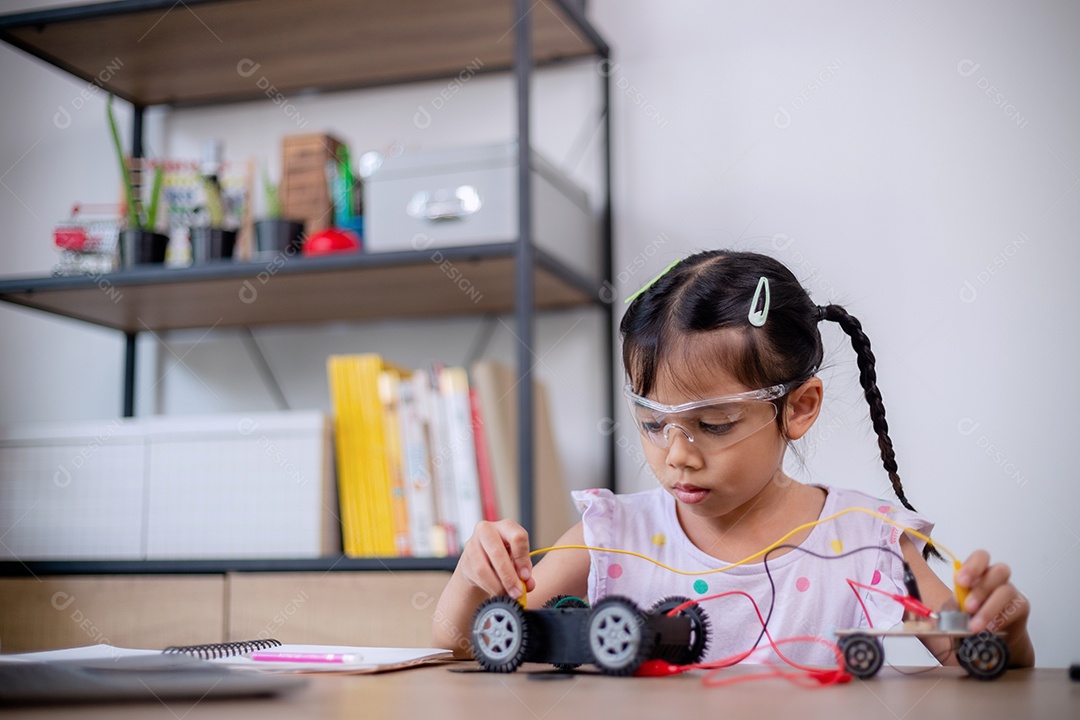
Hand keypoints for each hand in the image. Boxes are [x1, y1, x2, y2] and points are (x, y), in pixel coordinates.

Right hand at [457, 520, 535, 599]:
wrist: (481, 561)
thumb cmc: (504, 557)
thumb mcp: (517, 560)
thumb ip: (524, 571)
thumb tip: (528, 584)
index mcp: (506, 526)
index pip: (517, 537)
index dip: (523, 558)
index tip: (526, 576)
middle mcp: (486, 530)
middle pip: (497, 552)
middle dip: (508, 576)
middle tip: (518, 592)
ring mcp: (472, 544)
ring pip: (483, 568)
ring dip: (497, 586)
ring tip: (508, 595)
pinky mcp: (465, 560)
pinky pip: (476, 577)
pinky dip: (489, 587)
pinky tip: (497, 592)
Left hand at [954, 550, 1033, 666]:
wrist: (990, 635)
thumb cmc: (970, 616)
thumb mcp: (956, 609)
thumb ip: (954, 605)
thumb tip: (954, 605)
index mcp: (978, 572)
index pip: (980, 557)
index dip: (972, 567)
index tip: (961, 582)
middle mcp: (996, 578)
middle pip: (999, 571)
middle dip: (982, 588)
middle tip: (968, 607)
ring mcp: (1010, 591)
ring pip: (1006, 591)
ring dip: (989, 609)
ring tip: (975, 625)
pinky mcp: (1021, 607)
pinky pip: (1015, 609)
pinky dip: (1001, 620)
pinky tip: (990, 628)